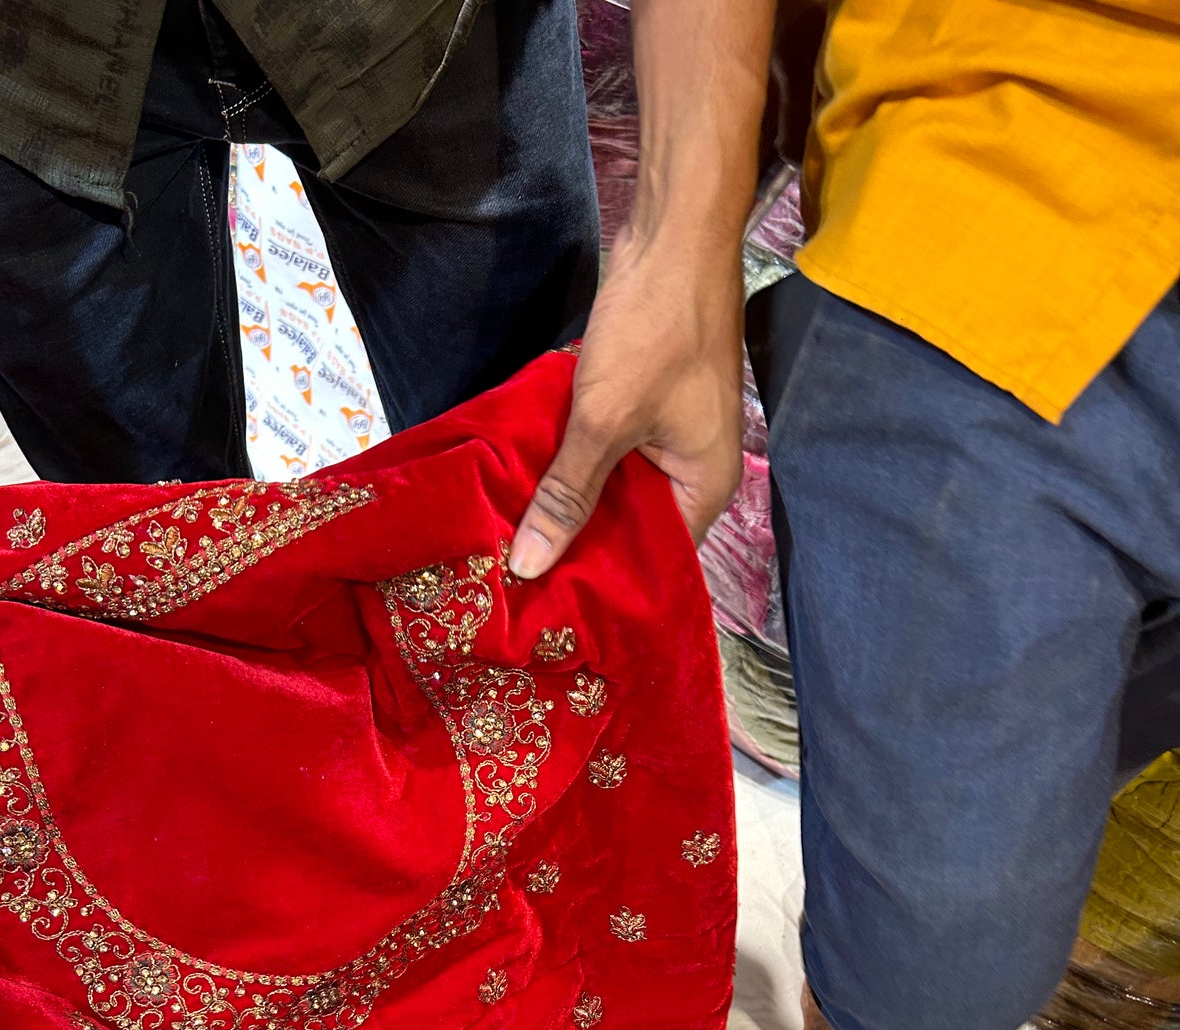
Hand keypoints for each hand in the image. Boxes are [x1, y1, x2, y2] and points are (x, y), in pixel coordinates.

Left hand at [509, 227, 744, 578]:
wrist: (673, 233)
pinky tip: (527, 486)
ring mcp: (671, 439)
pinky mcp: (647, 409)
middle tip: (517, 581)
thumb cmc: (655, 328)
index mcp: (704, 489)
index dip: (602, 584)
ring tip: (512, 542)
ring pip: (614, 492)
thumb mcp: (603, 421)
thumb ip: (567, 496)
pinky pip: (608, 455)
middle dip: (578, 549)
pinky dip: (573, 467)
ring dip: (569, 506)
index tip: (547, 609)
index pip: (654, 564)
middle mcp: (694, 472)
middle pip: (632, 530)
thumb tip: (528, 565)